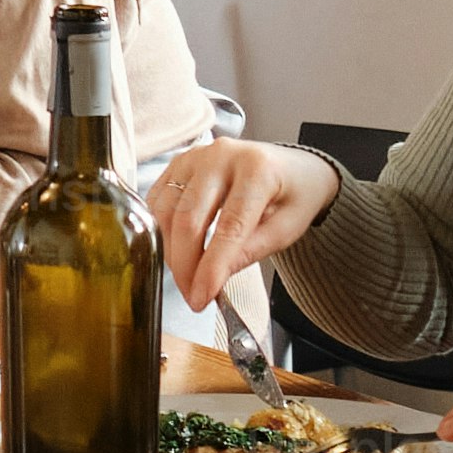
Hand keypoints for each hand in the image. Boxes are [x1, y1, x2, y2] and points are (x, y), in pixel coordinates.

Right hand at [146, 140, 335, 309]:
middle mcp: (221, 155)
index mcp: (257, 169)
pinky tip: (176, 251)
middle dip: (185, 266)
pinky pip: (157, 201)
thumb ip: (251, 251)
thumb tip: (212, 279)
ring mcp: (196, 156)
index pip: (228, 227)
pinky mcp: (179, 162)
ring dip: (170, 252)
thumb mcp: (286, 228)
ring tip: (186, 277)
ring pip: (166, 212)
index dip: (211, 267)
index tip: (201, 297)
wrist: (293, 168)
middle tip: (191, 296)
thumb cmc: (294, 195)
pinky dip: (161, 231)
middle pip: (188, 219)